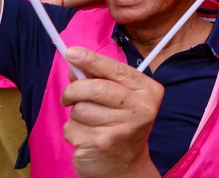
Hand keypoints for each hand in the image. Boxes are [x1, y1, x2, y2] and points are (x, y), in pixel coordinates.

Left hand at [60, 47, 162, 177]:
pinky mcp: (101, 144)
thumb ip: (102, 79)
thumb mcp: (122, 99)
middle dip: (74, 90)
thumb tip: (75, 65)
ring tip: (89, 122)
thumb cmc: (121, 126)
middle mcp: (140, 108)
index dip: (91, 60)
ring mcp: (122, 128)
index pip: (116, 70)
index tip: (71, 52)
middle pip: (95, 88)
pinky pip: (72, 127)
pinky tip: (87, 136)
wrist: (126, 167)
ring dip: (76, 115)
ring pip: (80, 109)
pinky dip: (73, 131)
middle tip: (69, 97)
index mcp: (148, 91)